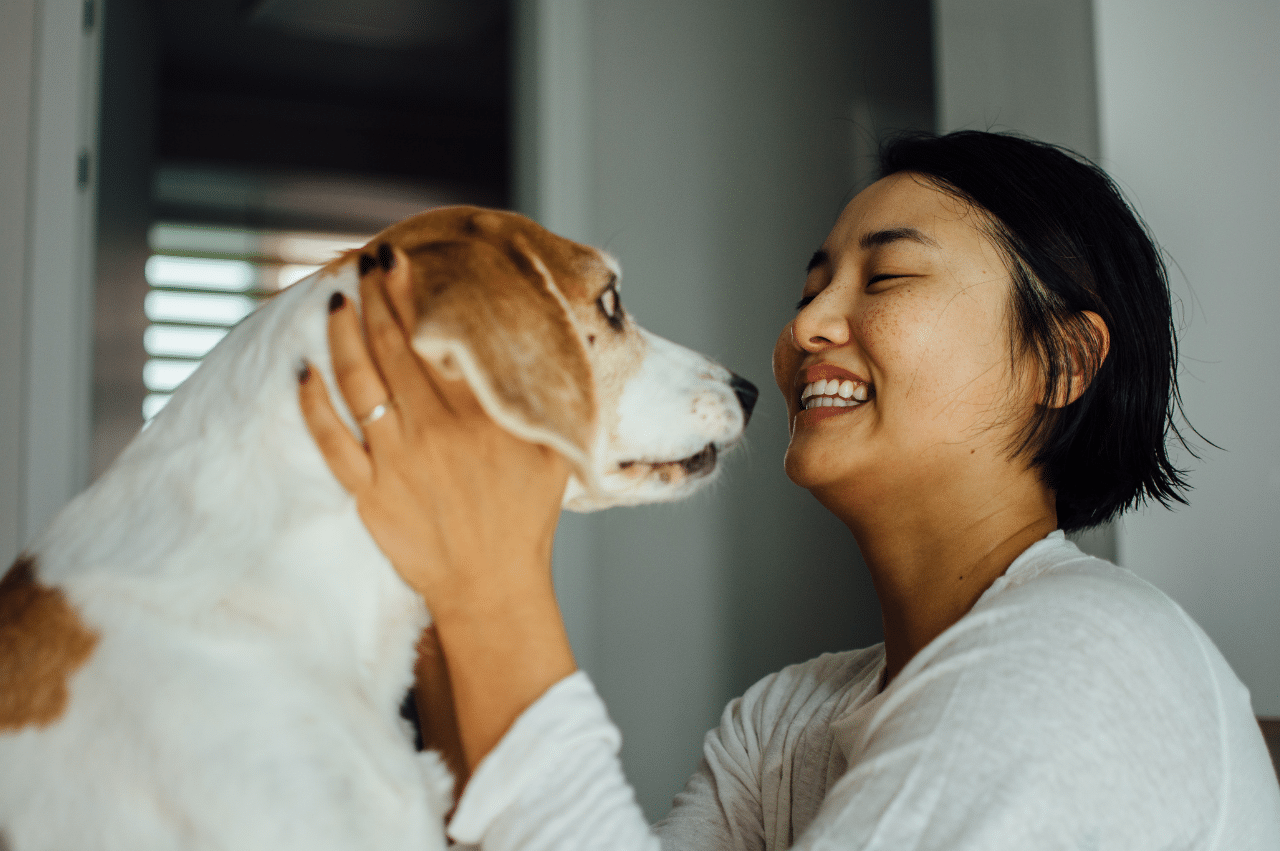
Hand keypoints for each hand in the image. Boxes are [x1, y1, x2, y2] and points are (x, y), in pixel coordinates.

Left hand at [298, 244, 578, 769]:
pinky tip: (304, 371)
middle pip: (391, 348)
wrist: (493, 585)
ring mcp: (396, 460)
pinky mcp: (369, 491)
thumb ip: (534, 401)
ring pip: (357, 382)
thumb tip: (529, 351)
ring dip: (342, 336)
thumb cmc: (525, 518)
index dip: (412, 296)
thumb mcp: (549, 451)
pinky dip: (313, 404)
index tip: (398, 261)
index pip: (436, 339)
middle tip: (364, 264)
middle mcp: (433, 429)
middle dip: (375, 299)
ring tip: (336, 301)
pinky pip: (330, 439)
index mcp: (479, 415)